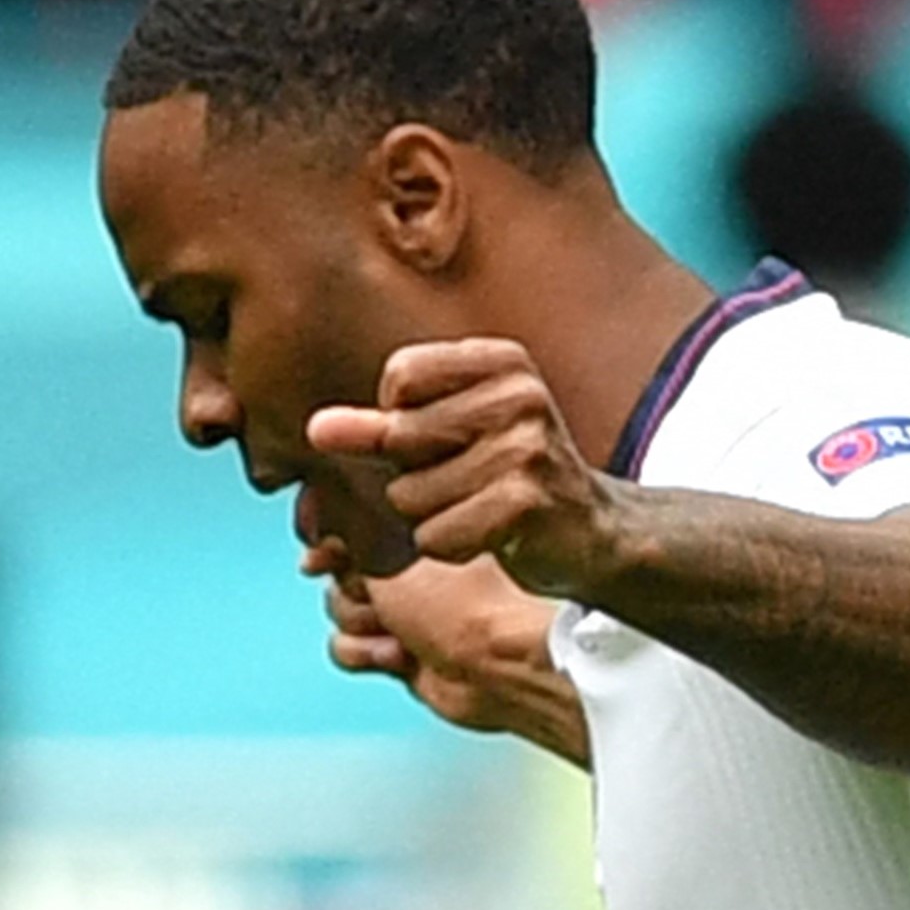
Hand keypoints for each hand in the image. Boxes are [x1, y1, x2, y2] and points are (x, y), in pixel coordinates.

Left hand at [309, 336, 632, 600]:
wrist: (594, 534)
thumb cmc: (511, 478)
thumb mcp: (448, 438)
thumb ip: (379, 429)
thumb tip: (315, 429)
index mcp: (503, 362)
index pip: (400, 379)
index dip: (402, 420)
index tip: (447, 438)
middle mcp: (520, 397)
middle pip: (399, 439)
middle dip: (416, 477)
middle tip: (471, 483)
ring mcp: (527, 451)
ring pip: (411, 496)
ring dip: (433, 518)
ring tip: (483, 511)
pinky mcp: (525, 505)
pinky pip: (435, 536)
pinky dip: (452, 547)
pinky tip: (493, 538)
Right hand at [312, 526, 587, 762]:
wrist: (496, 668)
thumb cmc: (462, 602)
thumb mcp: (397, 551)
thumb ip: (352, 526)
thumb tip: (317, 510)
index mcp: (416, 532)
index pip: (348, 525)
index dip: (329, 540)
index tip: (322, 552)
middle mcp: (408, 570)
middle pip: (337, 571)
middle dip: (351, 591)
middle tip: (377, 598)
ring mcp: (402, 612)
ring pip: (339, 612)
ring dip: (359, 624)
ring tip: (397, 633)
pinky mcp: (397, 653)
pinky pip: (348, 648)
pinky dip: (366, 653)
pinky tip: (399, 656)